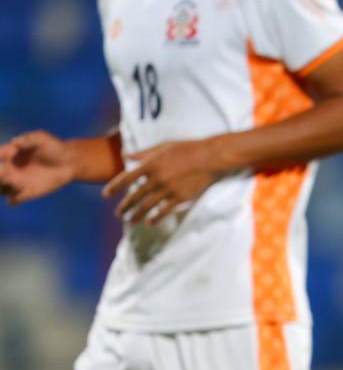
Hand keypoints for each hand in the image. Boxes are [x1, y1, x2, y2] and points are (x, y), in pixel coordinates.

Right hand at [0, 131, 77, 204]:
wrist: (69, 162)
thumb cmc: (55, 147)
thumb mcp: (42, 138)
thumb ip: (29, 138)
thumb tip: (15, 143)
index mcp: (10, 154)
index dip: (0, 155)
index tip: (14, 152)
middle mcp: (10, 168)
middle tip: (8, 173)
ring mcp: (18, 181)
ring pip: (1, 189)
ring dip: (3, 188)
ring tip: (18, 184)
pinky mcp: (28, 192)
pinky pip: (13, 200)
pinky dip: (13, 200)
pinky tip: (23, 192)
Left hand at [104, 139, 222, 223]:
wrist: (210, 157)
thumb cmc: (187, 148)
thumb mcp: (163, 146)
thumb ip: (143, 153)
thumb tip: (126, 156)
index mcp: (149, 164)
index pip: (126, 178)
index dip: (114, 187)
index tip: (105, 195)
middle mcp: (156, 178)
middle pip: (135, 195)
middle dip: (124, 206)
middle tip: (118, 214)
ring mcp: (168, 189)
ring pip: (147, 206)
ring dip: (136, 215)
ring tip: (130, 221)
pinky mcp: (180, 197)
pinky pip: (164, 211)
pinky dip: (155, 218)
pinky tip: (149, 223)